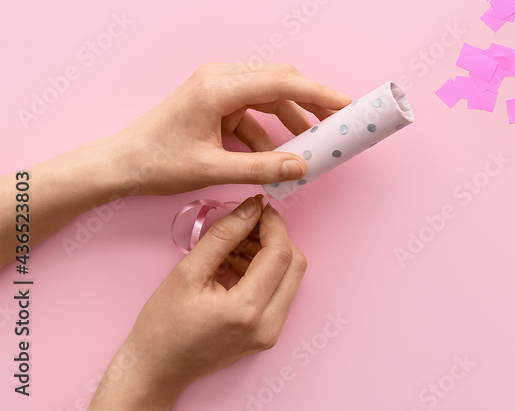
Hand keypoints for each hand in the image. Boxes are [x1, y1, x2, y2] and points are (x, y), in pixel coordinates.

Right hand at [89, 195, 307, 408]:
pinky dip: (266, 273)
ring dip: (270, 254)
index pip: (280, 254)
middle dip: (275, 238)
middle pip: (295, 265)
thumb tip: (252, 207)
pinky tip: (238, 264)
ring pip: (290, 278)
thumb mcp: (187, 272)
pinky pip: (280, 293)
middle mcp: (268, 324)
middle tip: (249, 224)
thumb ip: (223, 235)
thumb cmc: (163, 325)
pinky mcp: (268, 335)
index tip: (258, 207)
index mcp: (247, 310)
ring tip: (236, 245)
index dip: (273, 225)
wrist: (157, 370)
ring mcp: (271, 333)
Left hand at [111, 63, 350, 194]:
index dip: (318, 94)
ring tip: (314, 142)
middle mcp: (221, 78)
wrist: (119, 163)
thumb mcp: (212, 170)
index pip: (282, 83)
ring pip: (269, 94)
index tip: (346, 105)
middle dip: (311, 101)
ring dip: (292, 116)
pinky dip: (270, 128)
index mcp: (219, 88)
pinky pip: (253, 108)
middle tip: (338, 121)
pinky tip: (278, 154)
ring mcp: (217, 87)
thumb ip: (261, 168)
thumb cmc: (157, 163)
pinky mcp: (215, 100)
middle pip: (280, 80)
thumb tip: (302, 167)